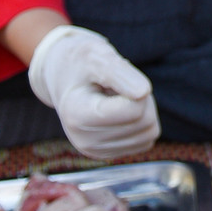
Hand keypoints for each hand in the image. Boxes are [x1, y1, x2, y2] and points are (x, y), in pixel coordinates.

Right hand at [28, 25, 160, 159]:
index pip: (134, 110)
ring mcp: (97, 151)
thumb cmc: (80, 63)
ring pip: (150, 131)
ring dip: (143, 109)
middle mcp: (84, 140)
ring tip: (117, 97)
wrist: (62, 78)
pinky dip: (141, 122)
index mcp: (76, 115)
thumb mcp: (96, 56)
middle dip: (142, 98)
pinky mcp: (110, 154)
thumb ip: (119, 72)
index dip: (136, 86)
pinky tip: (118, 112)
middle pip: (145, 120)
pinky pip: (147, 138)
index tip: (117, 74)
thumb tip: (144, 92)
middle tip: (119, 84)